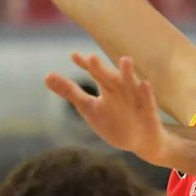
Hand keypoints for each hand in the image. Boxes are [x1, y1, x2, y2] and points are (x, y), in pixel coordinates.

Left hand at [45, 53, 171, 165]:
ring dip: (128, 75)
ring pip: (131, 86)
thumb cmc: (112, 119)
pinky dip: (146, 94)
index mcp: (107, 88)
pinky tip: (145, 84)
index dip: (86, 66)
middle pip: (109, 79)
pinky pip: (148, 103)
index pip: (94, 74)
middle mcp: (121, 91)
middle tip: (91, 58)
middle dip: (101, 71)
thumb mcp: (88, 106)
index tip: (74, 56)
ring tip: (125, 60)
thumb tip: (46, 76)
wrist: (142, 139)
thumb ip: (70, 91)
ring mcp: (136, 101)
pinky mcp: (149, 113)